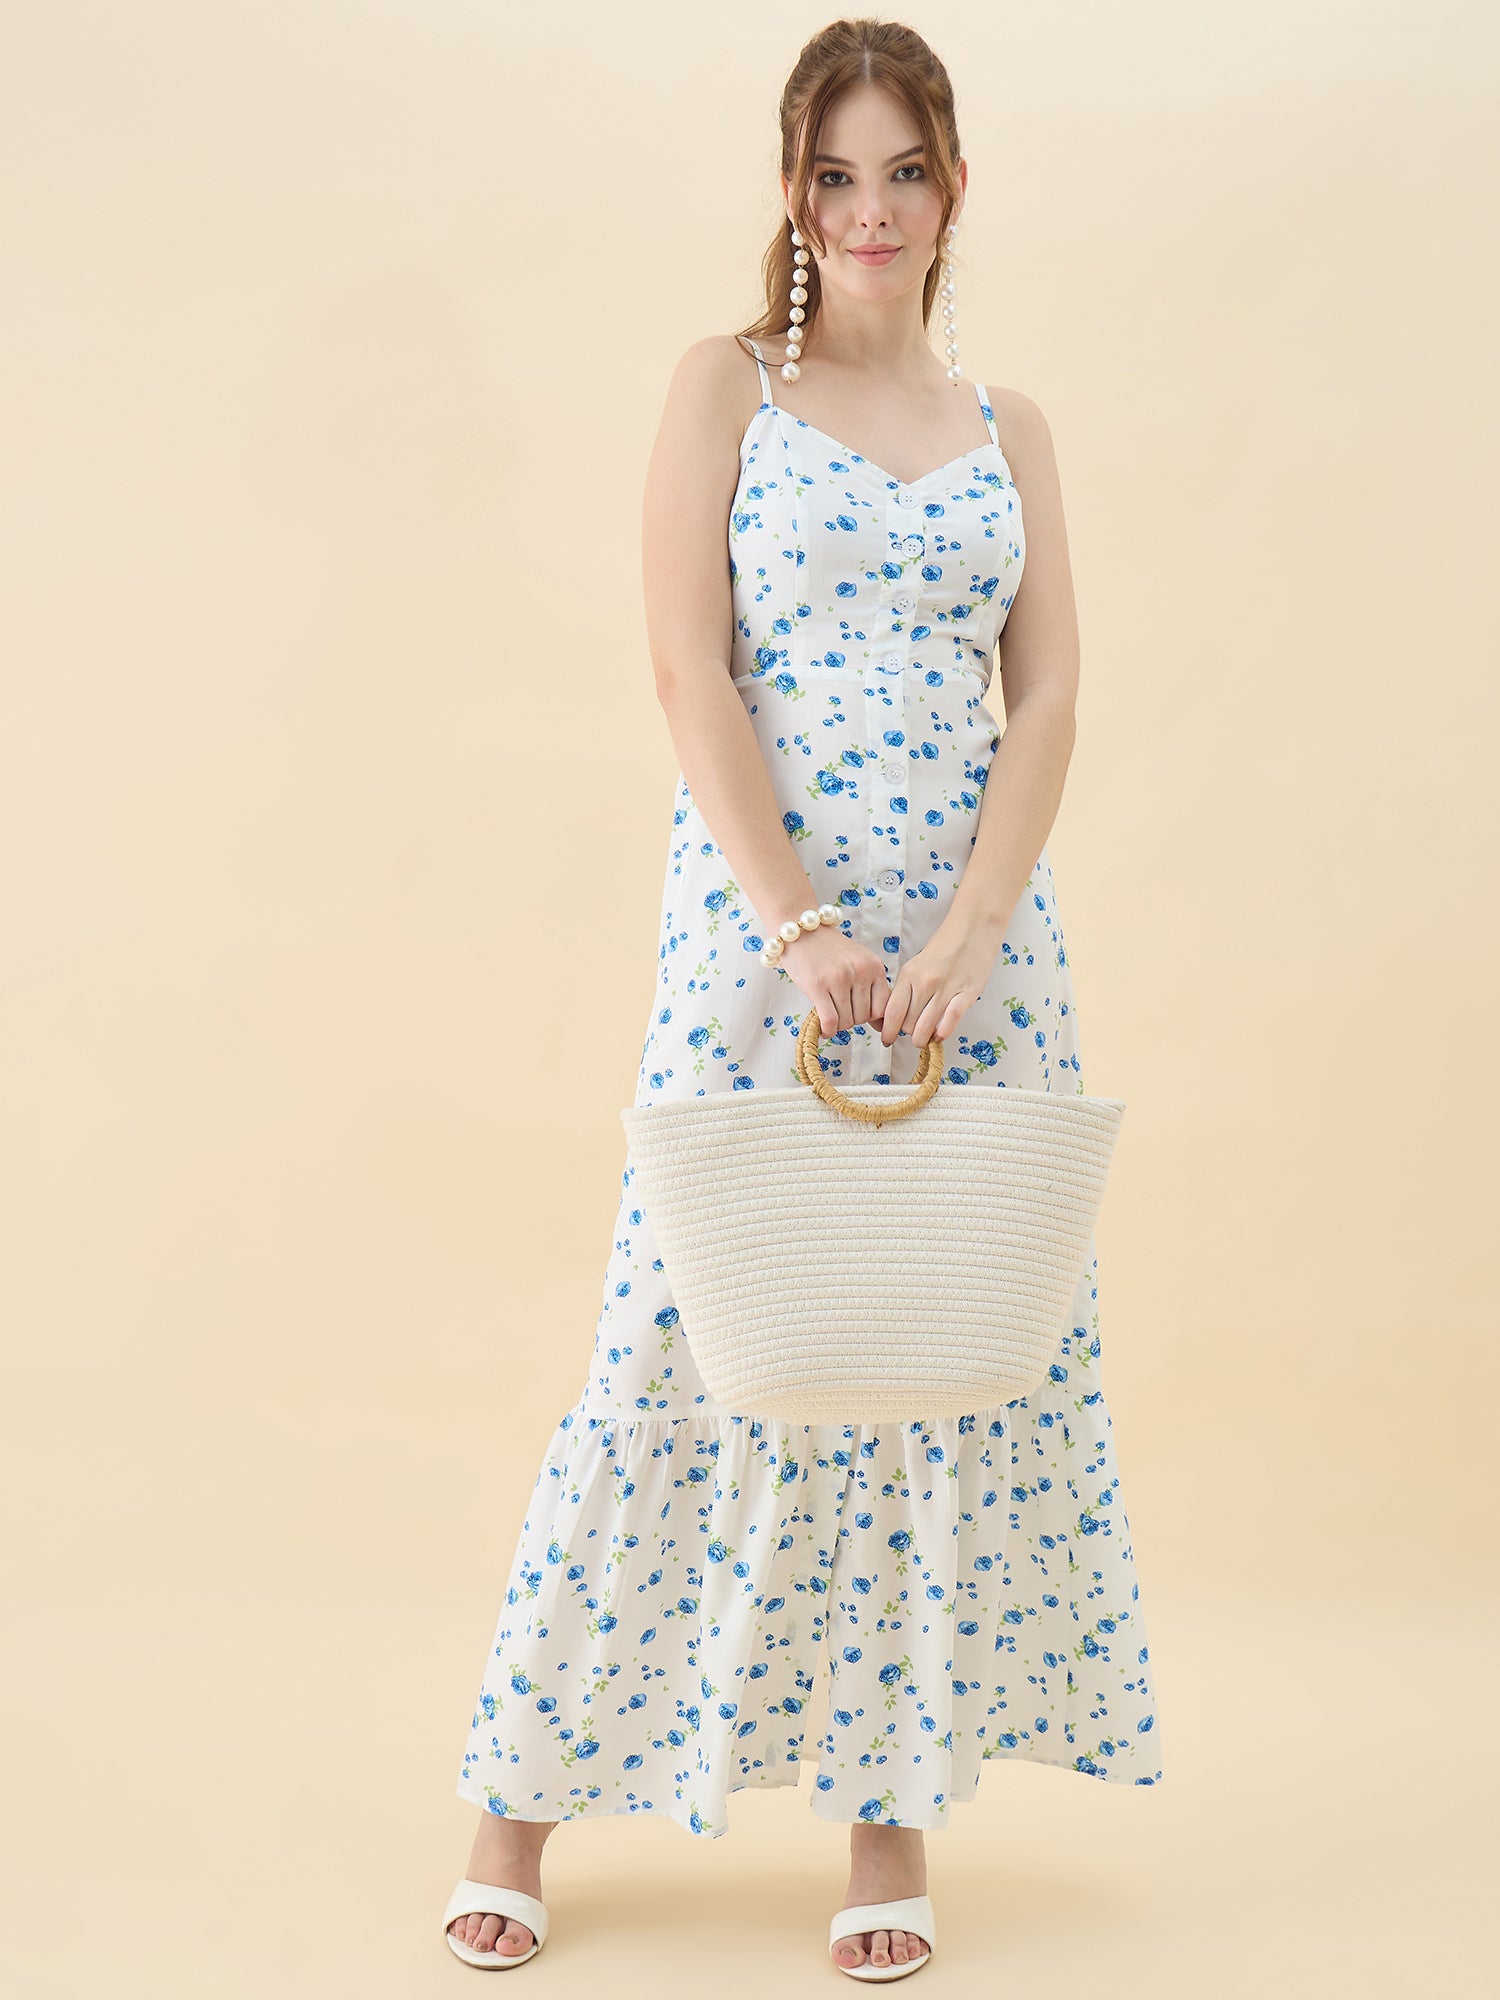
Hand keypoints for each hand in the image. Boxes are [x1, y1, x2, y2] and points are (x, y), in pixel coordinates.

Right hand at [776, 925, 891, 1039]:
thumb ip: (871, 987)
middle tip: (839, 1012)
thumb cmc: (829, 950)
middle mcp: (860, 971)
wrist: (800, 930)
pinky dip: (827, 1030)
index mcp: (874, 966)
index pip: (882, 1008)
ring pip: (846, 1021)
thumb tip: (881, 1025)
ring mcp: (840, 979)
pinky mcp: (818, 986)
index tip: (858, 1015)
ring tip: (830, 1015)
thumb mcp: (859, 962)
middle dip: (851, 1020)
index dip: (870, 1017)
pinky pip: (830, 1021)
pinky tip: (823, 1028)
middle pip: (863, 1017)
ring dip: (838, 1025)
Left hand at [879, 921, 998, 1050]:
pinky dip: (942, 1033)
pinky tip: (940, 1034)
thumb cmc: (947, 945)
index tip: (887, 1039)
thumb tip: (898, 1015)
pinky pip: (950, 1021)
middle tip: (913, 1033)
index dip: (888, 1031)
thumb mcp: (918, 964)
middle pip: (908, 1024)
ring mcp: (945, 989)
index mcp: (909, 974)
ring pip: (925, 1028)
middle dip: (909, 1033)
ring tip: (926, 1038)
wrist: (974, 927)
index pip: (891, 1012)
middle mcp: (924, 982)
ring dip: (924, 1038)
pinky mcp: (966, 993)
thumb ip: (908, 988)